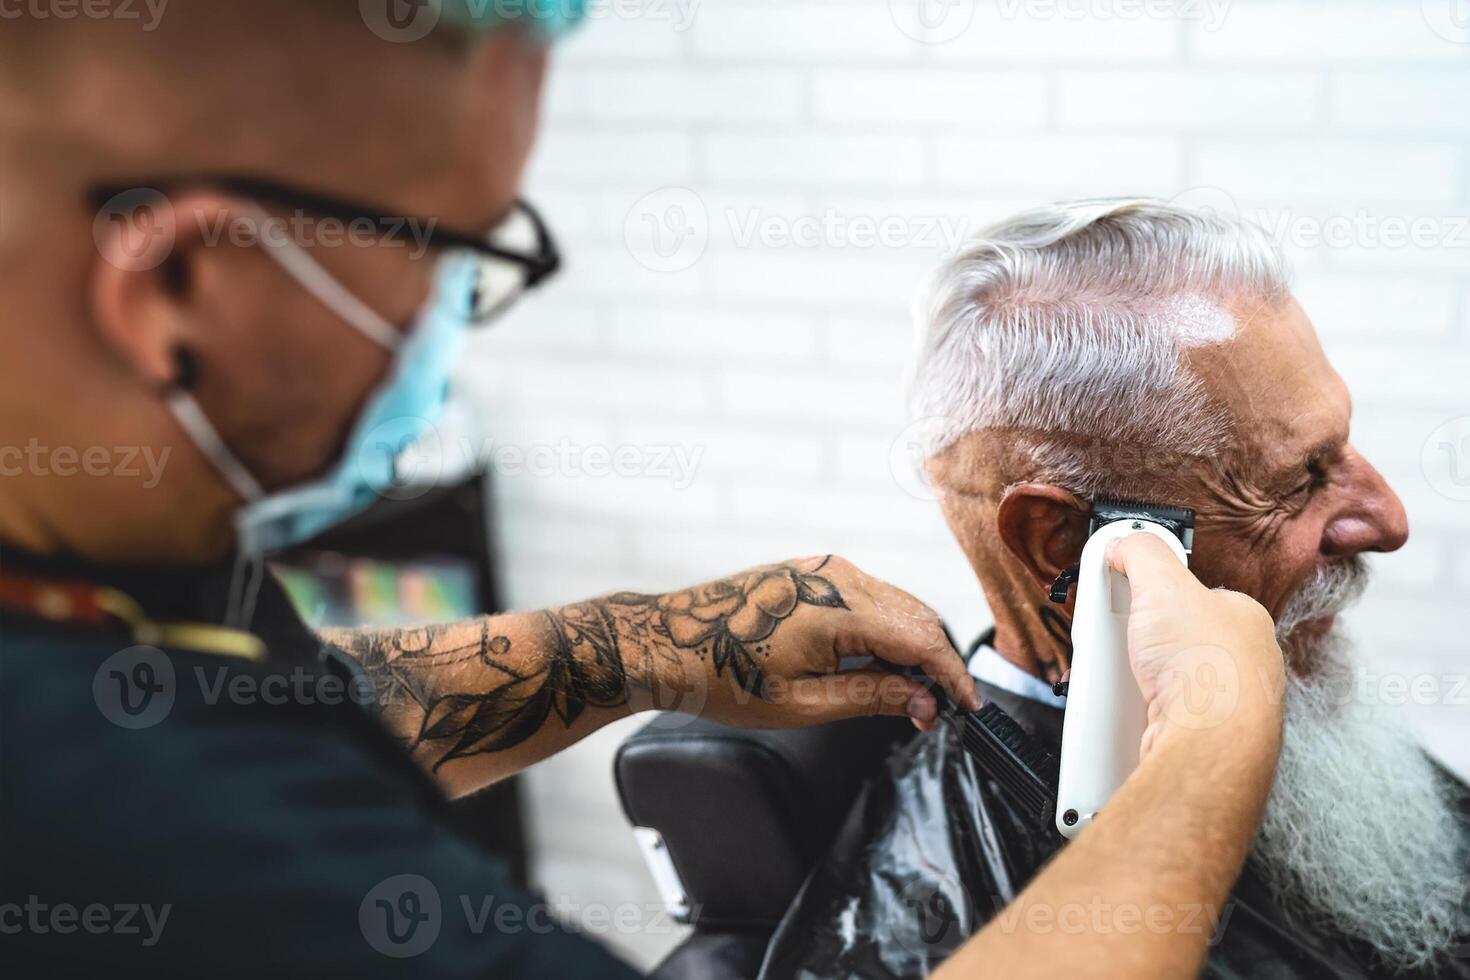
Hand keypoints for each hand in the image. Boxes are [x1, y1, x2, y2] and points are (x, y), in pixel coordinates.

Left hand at [652, 556, 978, 730]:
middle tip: (935, 711)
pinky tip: (877, 663)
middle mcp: (836, 577)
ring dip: (912, 645)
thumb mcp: (804, 704)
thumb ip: (872, 696)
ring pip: (895, 603)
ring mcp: (823, 569)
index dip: (951, 675)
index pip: (921, 638)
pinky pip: (869, 595)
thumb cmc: (725, 677)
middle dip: (935, 663)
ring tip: (906, 694)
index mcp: (837, 608)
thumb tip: (925, 702)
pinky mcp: (812, 571)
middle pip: (916, 616)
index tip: (968, 706)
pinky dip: (886, 627)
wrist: (670, 644)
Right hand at [1107, 533, 1285, 758]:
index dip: (1153, 595)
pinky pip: (1157, 717)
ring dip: (1131, 680)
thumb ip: (1142, 552)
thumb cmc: (1206, 666)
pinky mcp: (1201, 738)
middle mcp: (1242, 663)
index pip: (1192, 596)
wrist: (1209, 743)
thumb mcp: (1163, 582)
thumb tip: (1125, 542)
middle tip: (1112, 639)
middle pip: (1171, 640)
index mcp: (1244, 620)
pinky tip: (1123, 710)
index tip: (1125, 596)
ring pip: (1163, 682)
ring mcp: (1224, 704)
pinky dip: (1133, 714)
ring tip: (1113, 677)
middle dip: (1135, 641)